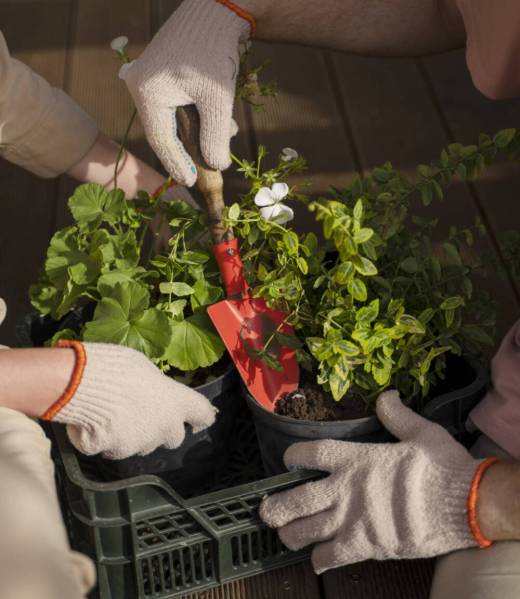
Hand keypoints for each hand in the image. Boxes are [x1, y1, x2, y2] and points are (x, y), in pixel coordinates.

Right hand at [42, 341, 215, 458]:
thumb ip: (156, 388)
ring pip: (143, 445)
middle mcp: (165, 426)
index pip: (203, 414)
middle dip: (162, 430)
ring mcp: (141, 444)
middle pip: (174, 437)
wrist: (79, 384)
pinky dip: (107, 440)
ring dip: (133, 435)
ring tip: (114, 413)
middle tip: (143, 414)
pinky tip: (95, 422)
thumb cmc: (115, 367)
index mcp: (176, 401)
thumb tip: (151, 394)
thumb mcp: (144, 368)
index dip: (201, 417)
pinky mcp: (117, 453)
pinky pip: (114, 449)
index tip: (198, 419)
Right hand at [123, 0, 252, 185]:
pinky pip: (177, 106)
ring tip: (224, 140)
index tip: (191, 184)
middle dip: (189, 150)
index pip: (161, 141)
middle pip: (165, 132)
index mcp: (147, 93)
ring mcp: (150, 80)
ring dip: (199, 133)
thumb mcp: (217, 100)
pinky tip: (221, 121)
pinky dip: (197, 117)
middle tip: (203, 173)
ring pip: (173, 120)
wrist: (217, 9)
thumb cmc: (214, 52)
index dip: (178, 165)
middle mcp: (142, 86)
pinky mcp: (163, 76)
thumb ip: (215, 137)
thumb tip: (217, 167)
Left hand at [260, 391, 494, 573]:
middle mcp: (346, 488)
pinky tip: (317, 559)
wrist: (464, 504)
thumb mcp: (421, 432)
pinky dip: (319, 560)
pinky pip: (330, 557)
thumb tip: (386, 396)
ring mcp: (352, 519)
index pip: (312, 452)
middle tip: (265, 510)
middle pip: (296, 498)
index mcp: (356, 458)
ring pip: (305, 531)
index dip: (293, 455)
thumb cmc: (442, 467)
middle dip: (275, 507)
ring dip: (291, 535)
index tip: (286, 461)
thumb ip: (397, 415)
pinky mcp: (364, 546)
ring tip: (285, 535)